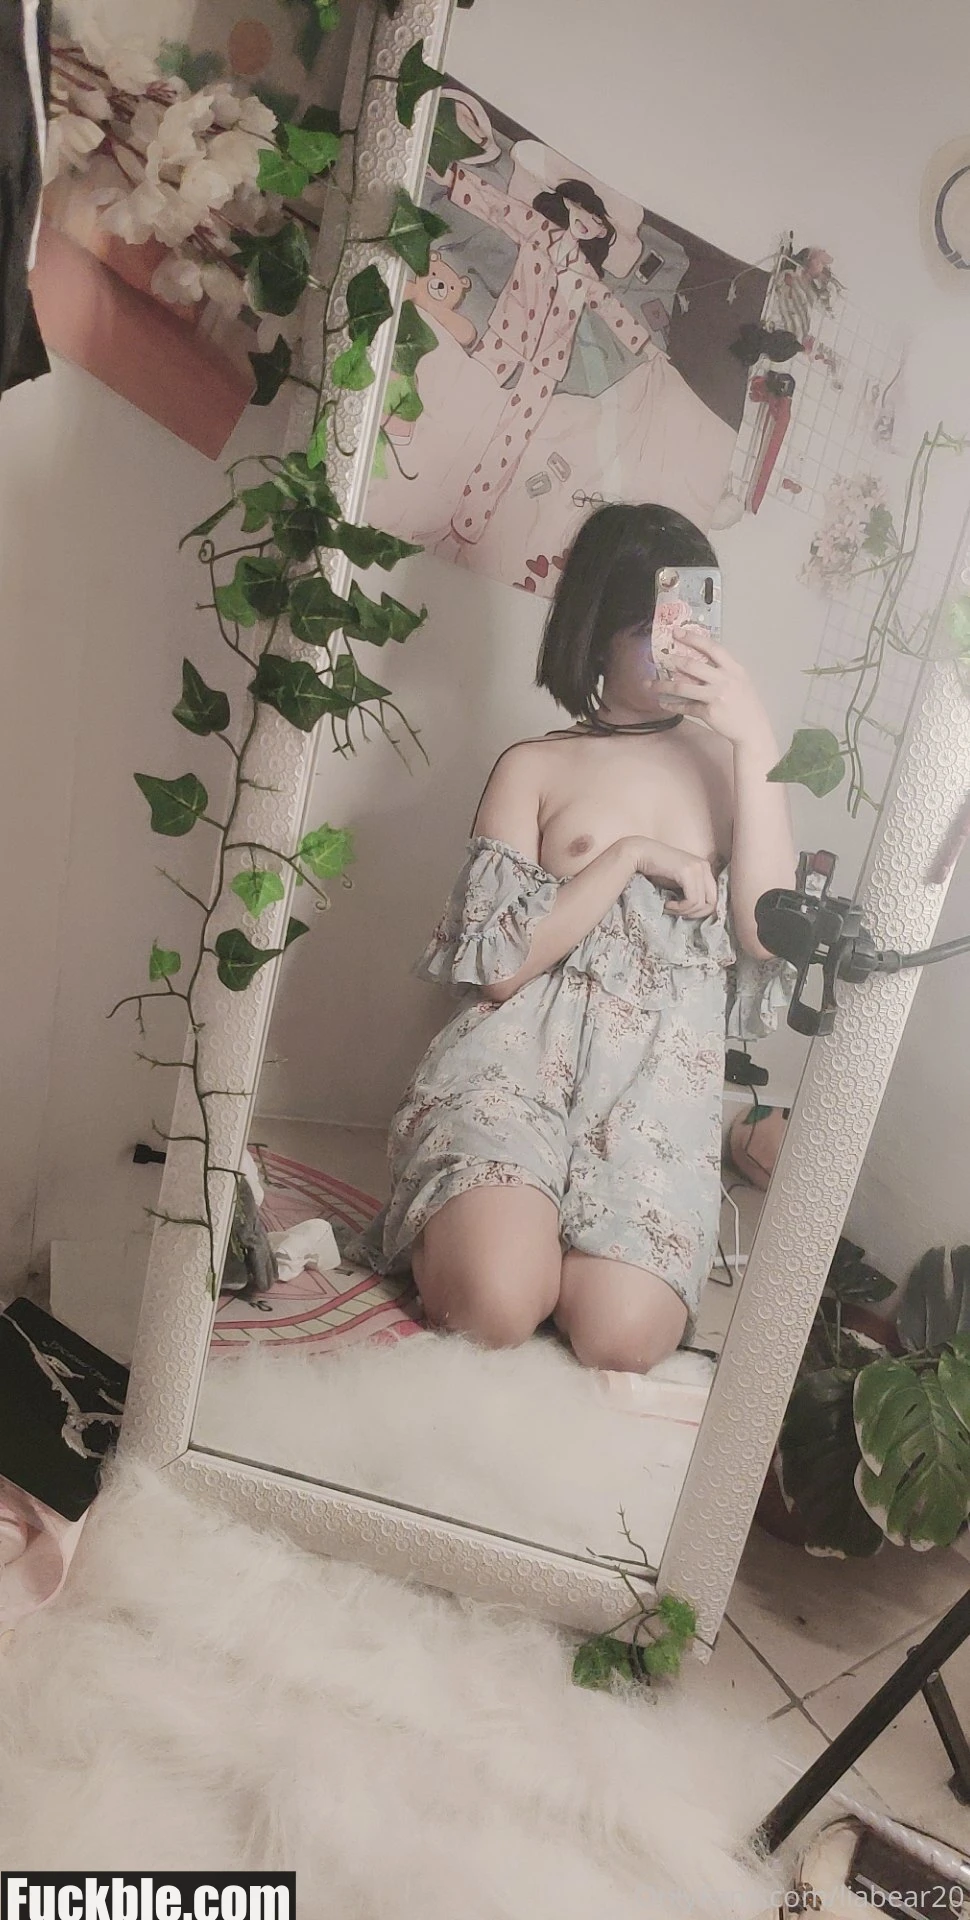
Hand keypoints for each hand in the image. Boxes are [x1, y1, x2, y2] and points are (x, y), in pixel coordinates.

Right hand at [627, 838, 717, 917]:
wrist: (639, 853)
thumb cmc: (655, 869)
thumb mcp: (678, 883)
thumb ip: (691, 891)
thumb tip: (699, 912)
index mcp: (705, 868)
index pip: (714, 898)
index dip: (699, 911)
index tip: (682, 911)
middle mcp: (704, 867)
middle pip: (712, 902)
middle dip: (695, 914)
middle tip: (677, 913)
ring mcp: (697, 868)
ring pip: (701, 904)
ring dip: (684, 911)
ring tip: (669, 907)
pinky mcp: (687, 872)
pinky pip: (692, 900)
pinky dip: (679, 908)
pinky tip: (667, 904)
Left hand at [657, 626, 775, 751]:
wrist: (753, 728)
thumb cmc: (745, 703)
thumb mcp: (739, 680)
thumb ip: (722, 670)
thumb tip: (697, 660)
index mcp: (733, 668)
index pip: (712, 648)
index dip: (693, 638)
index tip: (677, 632)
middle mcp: (724, 680)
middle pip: (693, 666)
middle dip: (673, 661)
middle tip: (660, 659)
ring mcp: (716, 696)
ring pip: (683, 687)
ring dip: (663, 685)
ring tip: (650, 684)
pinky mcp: (708, 713)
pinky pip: (685, 707)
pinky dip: (672, 705)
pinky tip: (663, 703)